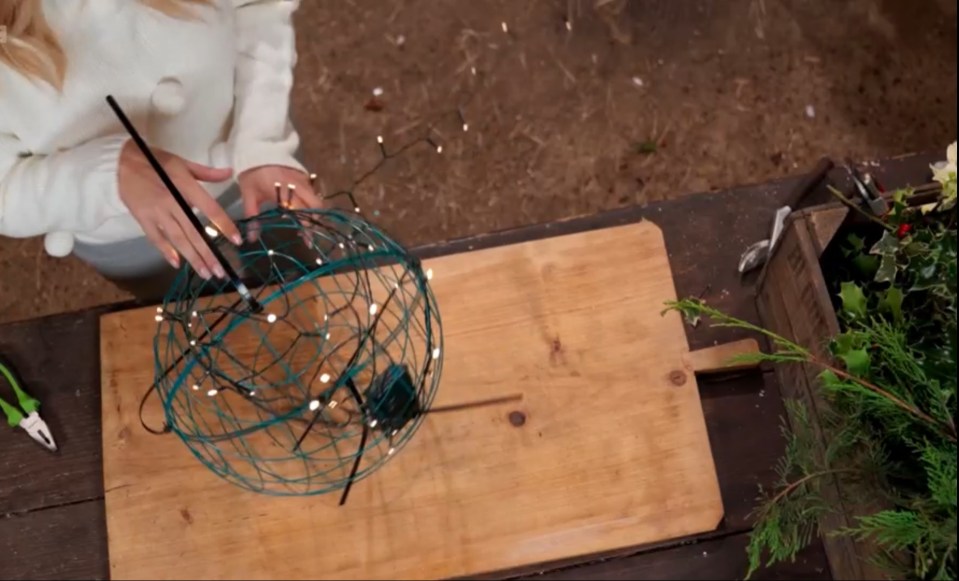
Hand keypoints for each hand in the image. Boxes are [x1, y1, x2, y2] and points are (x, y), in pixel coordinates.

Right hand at [117, 139, 241, 278]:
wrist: (120, 163)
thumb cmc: (154, 160)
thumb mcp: (182, 162)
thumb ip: (207, 172)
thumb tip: (229, 172)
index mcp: (185, 186)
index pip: (210, 208)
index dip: (225, 225)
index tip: (237, 240)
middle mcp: (172, 201)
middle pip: (194, 231)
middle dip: (208, 253)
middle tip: (220, 271)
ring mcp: (156, 212)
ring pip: (177, 239)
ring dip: (192, 257)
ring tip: (205, 273)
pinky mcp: (142, 218)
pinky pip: (156, 238)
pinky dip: (166, 251)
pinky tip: (177, 264)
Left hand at [238, 165, 321, 240]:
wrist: (257, 148)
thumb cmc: (251, 173)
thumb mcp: (248, 195)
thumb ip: (252, 216)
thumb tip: (252, 238)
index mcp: (284, 191)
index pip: (300, 212)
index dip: (306, 228)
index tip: (306, 242)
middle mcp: (298, 185)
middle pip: (316, 206)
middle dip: (315, 221)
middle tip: (308, 234)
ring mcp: (303, 180)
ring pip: (316, 199)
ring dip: (314, 213)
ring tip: (306, 225)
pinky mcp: (304, 176)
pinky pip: (313, 192)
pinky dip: (311, 204)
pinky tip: (303, 211)